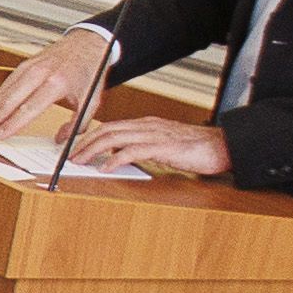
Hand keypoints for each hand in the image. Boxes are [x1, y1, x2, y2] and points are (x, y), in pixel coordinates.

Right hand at [0, 27, 114, 141]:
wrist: (87, 43)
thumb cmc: (88, 71)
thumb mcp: (92, 100)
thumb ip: (78, 124)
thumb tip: (61, 140)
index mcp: (57, 83)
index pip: (28, 108)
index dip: (11, 124)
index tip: (0, 135)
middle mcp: (40, 73)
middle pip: (9, 99)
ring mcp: (30, 67)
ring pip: (4, 91)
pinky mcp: (24, 64)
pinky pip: (6, 83)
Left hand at [63, 111, 231, 177]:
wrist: (222, 146)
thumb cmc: (196, 148)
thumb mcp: (163, 147)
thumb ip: (142, 149)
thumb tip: (120, 158)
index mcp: (146, 125)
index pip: (111, 126)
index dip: (90, 135)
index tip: (75, 146)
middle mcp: (147, 126)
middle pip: (107, 129)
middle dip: (85, 142)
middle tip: (70, 155)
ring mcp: (154, 134)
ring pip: (115, 137)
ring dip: (93, 150)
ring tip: (79, 161)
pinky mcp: (162, 147)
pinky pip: (133, 151)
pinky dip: (115, 159)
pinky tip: (104, 168)